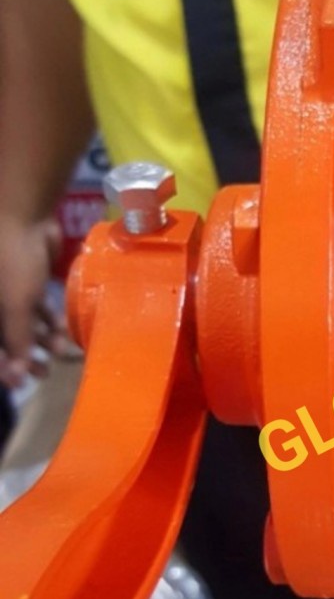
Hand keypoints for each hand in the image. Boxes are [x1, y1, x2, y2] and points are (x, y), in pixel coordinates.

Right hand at [0, 215, 64, 387]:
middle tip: (43, 374)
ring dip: (39, 341)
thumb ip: (15, 341)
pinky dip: (47, 321)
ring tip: (58, 352)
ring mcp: (6, 293)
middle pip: (3, 338)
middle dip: (22, 358)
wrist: (23, 216)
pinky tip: (63, 334)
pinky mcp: (26, 282)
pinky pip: (34, 308)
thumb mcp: (13, 306)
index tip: (19, 383)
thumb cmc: (10, 262)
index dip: (2, 366)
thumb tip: (16, 377)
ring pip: (21, 325)